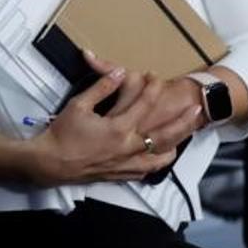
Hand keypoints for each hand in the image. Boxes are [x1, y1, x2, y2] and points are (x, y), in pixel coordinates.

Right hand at [27, 65, 201, 184]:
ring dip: (176, 144)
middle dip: (182, 120)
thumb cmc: (63, 133)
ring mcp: (126, 163)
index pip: (143, 104)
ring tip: (186, 136)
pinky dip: (157, 163)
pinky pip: (146, 170)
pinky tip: (160, 157)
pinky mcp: (121, 174)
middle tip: (196, 108)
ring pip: (160, 156)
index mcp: (118, 128)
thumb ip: (102, 88)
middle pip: (164, 134)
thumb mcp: (79, 105)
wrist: (51, 163)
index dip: (151, 88)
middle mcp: (128, 147)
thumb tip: (119, 73)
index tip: (156, 76)